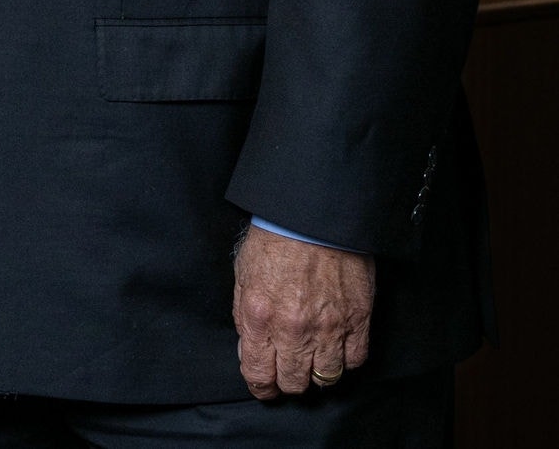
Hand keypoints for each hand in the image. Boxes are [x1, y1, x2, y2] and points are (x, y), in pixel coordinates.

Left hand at [233, 225, 375, 399]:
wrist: (313, 216)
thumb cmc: (274, 238)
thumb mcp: (243, 273)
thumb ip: (244, 315)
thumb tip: (249, 347)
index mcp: (260, 316)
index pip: (258, 373)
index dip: (260, 386)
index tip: (263, 385)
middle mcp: (294, 329)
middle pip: (293, 382)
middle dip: (287, 380)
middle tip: (287, 370)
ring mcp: (329, 329)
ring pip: (325, 379)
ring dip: (316, 374)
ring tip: (311, 360)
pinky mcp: (358, 322)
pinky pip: (354, 361)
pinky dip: (344, 360)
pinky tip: (335, 348)